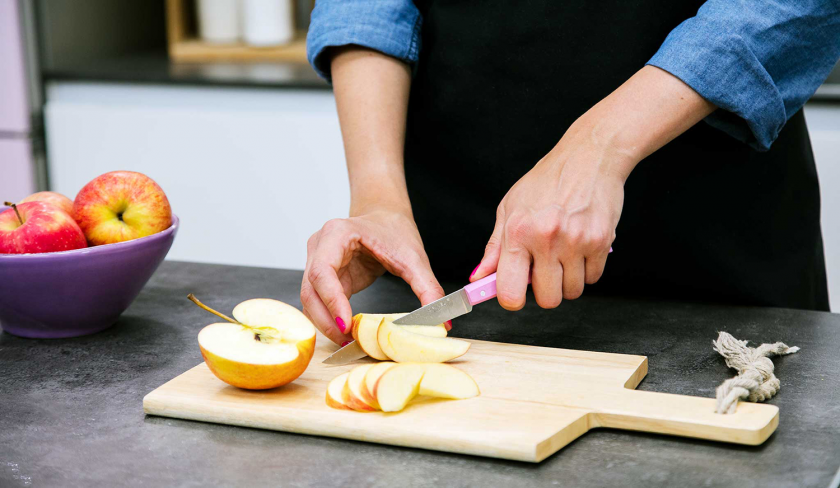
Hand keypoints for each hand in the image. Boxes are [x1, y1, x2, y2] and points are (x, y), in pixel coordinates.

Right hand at [301, 209, 444, 343]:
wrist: (385, 216)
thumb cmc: (394, 230)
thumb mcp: (414, 258)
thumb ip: (427, 288)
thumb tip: (443, 321)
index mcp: (337, 234)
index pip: (323, 272)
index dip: (332, 301)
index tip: (347, 326)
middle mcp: (319, 246)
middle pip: (310, 291)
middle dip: (327, 321)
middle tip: (350, 343)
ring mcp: (316, 261)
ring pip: (310, 300)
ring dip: (326, 324)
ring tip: (351, 342)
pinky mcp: (322, 277)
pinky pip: (320, 303)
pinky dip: (331, 320)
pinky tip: (349, 333)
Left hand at [470, 66, 714, 308]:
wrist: (589, 156)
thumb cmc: (547, 180)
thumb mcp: (510, 207)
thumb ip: (495, 248)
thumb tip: (479, 278)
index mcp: (518, 232)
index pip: (510, 291)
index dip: (512, 300)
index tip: (515, 294)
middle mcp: (546, 238)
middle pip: (548, 300)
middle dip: (546, 291)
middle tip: (544, 269)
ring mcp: (576, 241)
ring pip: (572, 292)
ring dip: (568, 280)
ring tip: (564, 254)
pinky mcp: (601, 241)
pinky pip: (593, 278)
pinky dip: (587, 269)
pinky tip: (581, 247)